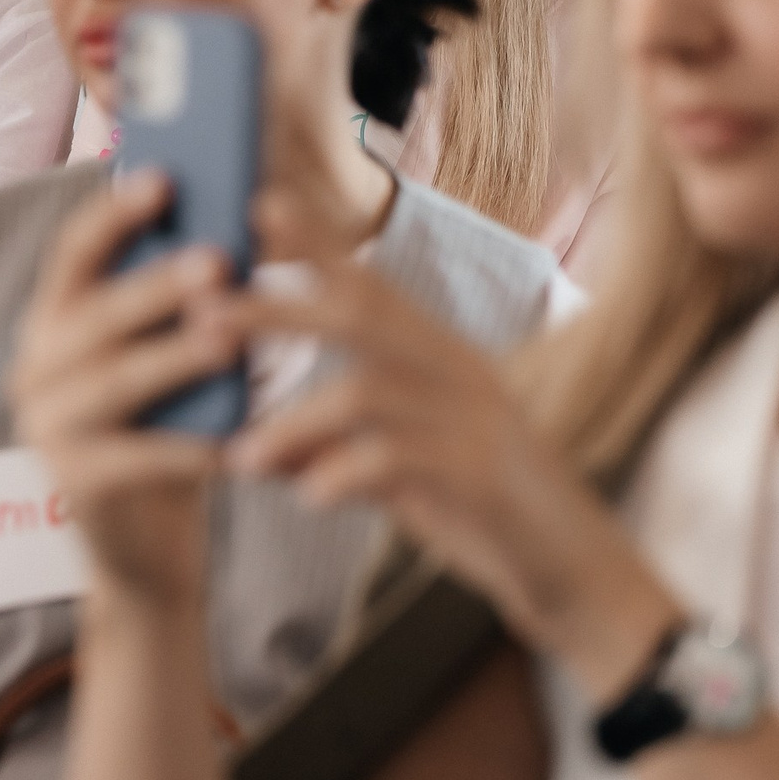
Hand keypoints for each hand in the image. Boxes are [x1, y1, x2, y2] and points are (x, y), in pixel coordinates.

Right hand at [11, 172, 238, 608]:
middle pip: (94, 313)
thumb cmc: (167, 434)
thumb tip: (240, 232)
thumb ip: (181, 309)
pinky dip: (189, 446)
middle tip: (217, 261)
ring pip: (114, 381)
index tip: (164, 179)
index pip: (72, 253)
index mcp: (54, 323)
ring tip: (231, 340)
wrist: (145, 552)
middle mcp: (35, 367)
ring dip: (175, 357)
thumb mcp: (167, 364)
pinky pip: (135, 457)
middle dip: (156, 284)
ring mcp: (46, 427)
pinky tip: (237, 438)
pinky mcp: (72, 485)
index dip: (114, 214)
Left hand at [219, 256, 677, 695]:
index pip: (370, 282)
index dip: (315, 242)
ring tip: (241, 458)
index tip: (256, 206)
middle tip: (203, 316)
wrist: (575, 574)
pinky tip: (308, 497)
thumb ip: (334, 448)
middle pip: (359, 316)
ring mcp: (474, 419)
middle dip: (277, 311)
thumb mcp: (399, 469)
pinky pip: (400, 459)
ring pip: (367, 392)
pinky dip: (345, 474)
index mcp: (438, 356)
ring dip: (294, 423)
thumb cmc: (480, 509)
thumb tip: (251, 449)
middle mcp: (457, 371)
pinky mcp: (483, 476)